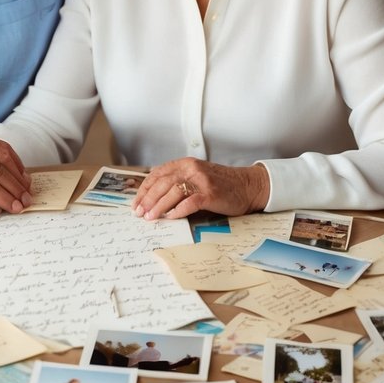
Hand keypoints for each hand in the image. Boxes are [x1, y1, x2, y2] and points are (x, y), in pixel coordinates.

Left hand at [132, 159, 269, 219]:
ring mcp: (201, 181)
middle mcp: (191, 169)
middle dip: (147, 199)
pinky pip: (189, 202)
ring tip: (151, 217)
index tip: (136, 203)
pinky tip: (170, 218)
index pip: (157, 174)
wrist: (247, 186)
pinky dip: (178, 211)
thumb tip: (153, 198)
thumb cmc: (220, 184)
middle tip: (139, 213)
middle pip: (162, 183)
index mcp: (185, 164)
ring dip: (158, 206)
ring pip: (173, 192)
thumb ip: (178, 181)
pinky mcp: (210, 194)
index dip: (144, 190)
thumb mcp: (196, 176)